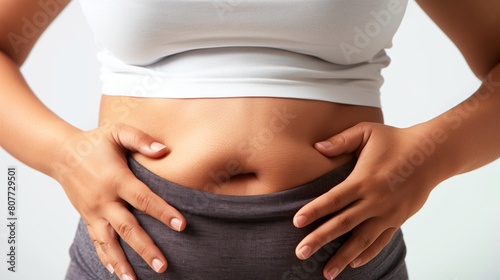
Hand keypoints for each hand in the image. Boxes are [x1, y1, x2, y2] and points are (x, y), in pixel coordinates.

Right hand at [52, 123, 185, 279]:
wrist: (61, 154)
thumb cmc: (95, 142)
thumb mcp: (117, 131)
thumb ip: (141, 139)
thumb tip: (164, 150)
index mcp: (116, 179)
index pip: (143, 198)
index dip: (163, 212)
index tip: (182, 225)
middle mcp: (104, 199)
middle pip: (128, 228)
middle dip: (145, 248)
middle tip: (163, 265)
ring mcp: (94, 212)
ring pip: (109, 242)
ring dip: (122, 263)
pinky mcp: (88, 218)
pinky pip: (97, 242)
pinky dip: (106, 258)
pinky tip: (116, 274)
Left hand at [293, 122, 445, 278]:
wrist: (432, 154)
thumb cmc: (395, 139)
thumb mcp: (367, 131)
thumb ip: (341, 140)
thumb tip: (316, 146)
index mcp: (364, 180)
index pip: (334, 199)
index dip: (314, 211)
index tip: (296, 222)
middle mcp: (375, 200)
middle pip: (342, 224)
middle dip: (319, 240)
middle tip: (300, 253)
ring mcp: (388, 213)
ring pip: (361, 240)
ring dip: (342, 258)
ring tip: (326, 274)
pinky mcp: (398, 220)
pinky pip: (381, 241)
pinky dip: (367, 254)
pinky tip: (353, 264)